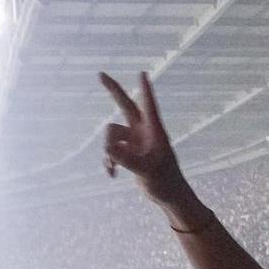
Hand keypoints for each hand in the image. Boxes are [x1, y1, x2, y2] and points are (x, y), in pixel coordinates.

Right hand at [99, 72, 189, 203]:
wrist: (168, 195)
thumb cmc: (165, 182)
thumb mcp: (146, 171)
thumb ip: (128, 160)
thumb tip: (108, 150)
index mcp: (155, 132)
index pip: (149, 106)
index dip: (145, 90)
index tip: (142, 73)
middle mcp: (144, 132)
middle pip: (126, 106)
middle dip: (113, 91)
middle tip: (100, 74)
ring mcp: (135, 141)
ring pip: (112, 134)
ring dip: (108, 150)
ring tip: (111, 168)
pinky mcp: (129, 152)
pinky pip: (111, 149)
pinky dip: (109, 160)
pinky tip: (112, 174)